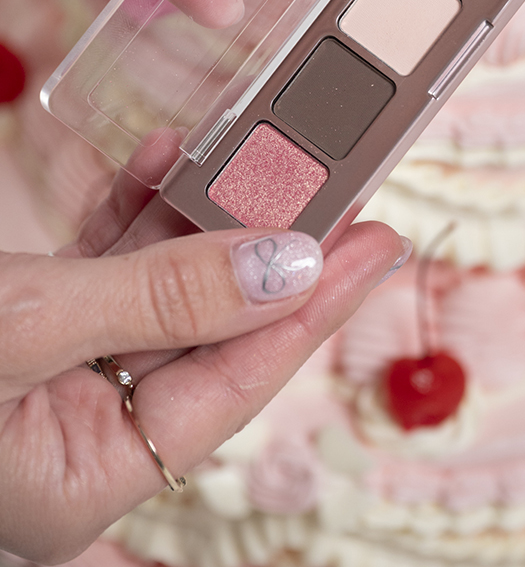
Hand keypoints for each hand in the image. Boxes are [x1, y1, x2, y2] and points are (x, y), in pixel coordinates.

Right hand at [0, 161, 408, 562]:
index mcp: (85, 477)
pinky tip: (167, 159)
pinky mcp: (35, 320)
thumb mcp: (34, 328)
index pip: (237, 385)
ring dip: (200, 213)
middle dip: (269, 248)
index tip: (379, 244)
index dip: (314, 307)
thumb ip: (163, 299)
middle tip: (339, 189)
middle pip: (207, 331)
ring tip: (261, 157)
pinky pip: (106, 263)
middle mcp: (79, 431)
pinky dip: (134, 209)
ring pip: (160, 286)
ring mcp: (57, 373)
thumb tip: (287, 268)